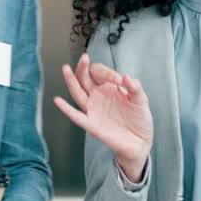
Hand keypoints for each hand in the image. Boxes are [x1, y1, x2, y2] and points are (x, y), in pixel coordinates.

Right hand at [54, 54, 153, 181]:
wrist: (140, 142)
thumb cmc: (139, 120)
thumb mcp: (141, 101)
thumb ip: (135, 88)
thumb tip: (126, 77)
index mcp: (109, 88)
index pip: (100, 73)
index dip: (108, 73)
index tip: (119, 80)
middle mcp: (98, 97)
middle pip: (85, 78)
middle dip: (83, 67)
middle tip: (84, 58)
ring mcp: (93, 110)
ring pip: (77, 93)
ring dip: (71, 81)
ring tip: (66, 69)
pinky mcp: (91, 124)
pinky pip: (76, 116)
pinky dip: (66, 109)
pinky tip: (58, 101)